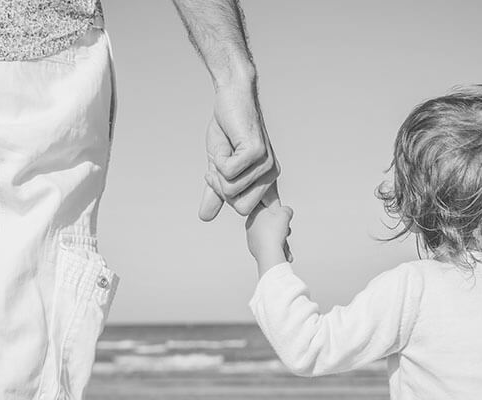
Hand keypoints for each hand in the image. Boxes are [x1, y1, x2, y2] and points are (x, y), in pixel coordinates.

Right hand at [199, 82, 279, 220]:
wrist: (230, 98)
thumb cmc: (226, 130)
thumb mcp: (217, 166)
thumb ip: (215, 192)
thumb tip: (205, 217)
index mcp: (266, 182)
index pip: (265, 214)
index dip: (262, 224)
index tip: (276, 240)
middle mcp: (271, 176)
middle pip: (241, 208)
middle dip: (221, 190)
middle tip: (217, 168)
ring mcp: (266, 165)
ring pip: (232, 191)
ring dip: (218, 173)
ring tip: (222, 152)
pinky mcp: (257, 153)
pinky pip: (229, 173)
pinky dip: (219, 161)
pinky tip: (225, 144)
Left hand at [246, 200, 292, 274]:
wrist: (269, 254)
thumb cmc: (275, 232)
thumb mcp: (285, 213)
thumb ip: (286, 209)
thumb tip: (286, 211)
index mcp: (254, 214)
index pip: (265, 206)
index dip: (276, 210)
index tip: (282, 216)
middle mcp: (250, 225)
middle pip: (269, 222)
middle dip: (280, 226)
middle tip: (287, 230)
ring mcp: (251, 237)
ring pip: (270, 234)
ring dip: (280, 237)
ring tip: (285, 242)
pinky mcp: (254, 248)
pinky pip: (267, 243)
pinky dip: (275, 246)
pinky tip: (282, 250)